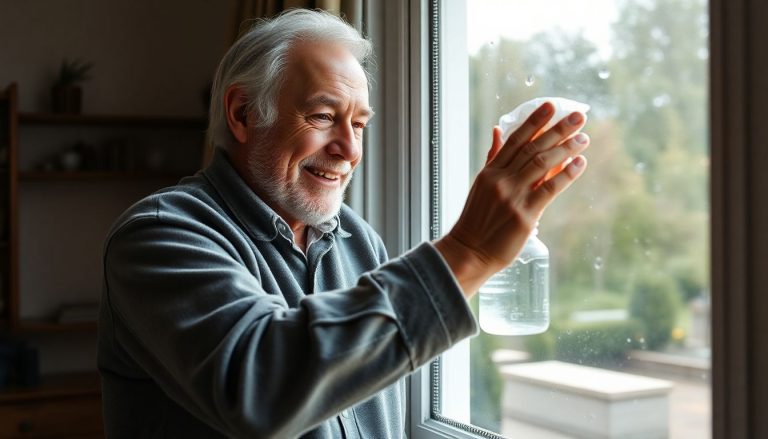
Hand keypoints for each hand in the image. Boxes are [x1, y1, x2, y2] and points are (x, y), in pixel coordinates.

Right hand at [435, 102, 588, 296]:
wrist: (469, 252)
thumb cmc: (476, 221)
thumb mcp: (481, 184)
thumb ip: (493, 157)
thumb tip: (497, 130)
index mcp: (490, 172)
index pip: (515, 140)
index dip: (534, 121)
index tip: (551, 106)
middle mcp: (501, 180)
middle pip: (532, 147)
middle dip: (557, 129)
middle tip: (578, 116)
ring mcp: (512, 196)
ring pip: (542, 164)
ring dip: (565, 148)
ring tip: (583, 138)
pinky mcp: (525, 215)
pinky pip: (550, 189)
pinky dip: (566, 174)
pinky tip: (579, 163)